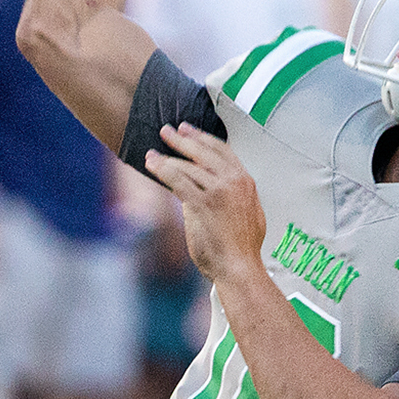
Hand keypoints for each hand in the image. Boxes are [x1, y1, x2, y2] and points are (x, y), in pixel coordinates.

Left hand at [141, 121, 266, 284]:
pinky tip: (151, 165)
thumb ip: (232, 196)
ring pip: (188, 166)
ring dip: (167, 158)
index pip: (223, 151)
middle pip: (204, 152)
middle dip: (183, 139)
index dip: (203, 139)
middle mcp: (234, 181)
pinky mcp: (203, 204)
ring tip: (152, 154)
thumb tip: (213, 189)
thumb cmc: (242, 248)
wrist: (240, 267)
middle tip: (167, 131)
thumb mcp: (247, 214)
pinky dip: (162, 170)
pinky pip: (178, 180)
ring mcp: (219, 192)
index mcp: (246, 182)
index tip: (190, 131)